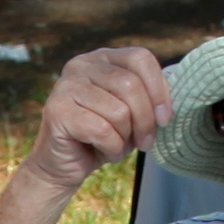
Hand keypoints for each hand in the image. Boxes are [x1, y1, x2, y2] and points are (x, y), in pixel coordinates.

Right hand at [25, 45, 171, 191]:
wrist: (63, 165)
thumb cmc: (101, 136)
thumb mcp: (130, 112)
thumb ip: (146, 98)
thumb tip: (166, 107)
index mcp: (102, 58)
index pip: (140, 58)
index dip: (159, 89)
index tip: (164, 118)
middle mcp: (81, 65)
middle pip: (131, 85)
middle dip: (145, 120)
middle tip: (145, 142)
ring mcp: (65, 86)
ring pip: (118, 111)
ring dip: (125, 138)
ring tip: (116, 145)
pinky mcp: (57, 110)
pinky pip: (101, 130)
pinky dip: (111, 148)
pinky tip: (103, 150)